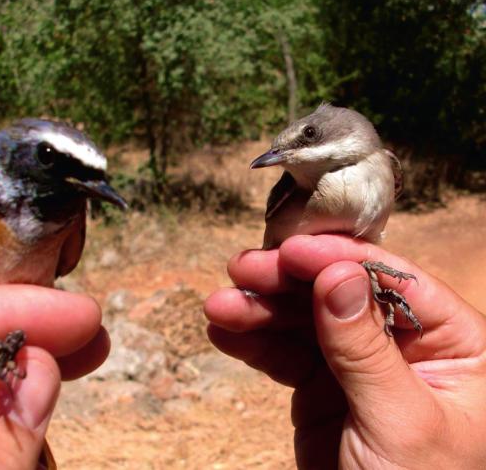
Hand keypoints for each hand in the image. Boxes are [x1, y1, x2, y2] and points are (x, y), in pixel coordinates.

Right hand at [205, 235, 485, 468]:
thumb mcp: (399, 420)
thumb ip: (365, 348)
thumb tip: (337, 275)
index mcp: (454, 342)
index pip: (395, 283)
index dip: (338, 260)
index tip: (290, 251)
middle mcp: (405, 343)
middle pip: (339, 292)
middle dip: (287, 281)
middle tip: (242, 270)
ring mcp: (358, 362)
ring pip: (304, 320)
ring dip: (259, 310)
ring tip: (219, 307)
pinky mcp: (322, 385)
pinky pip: (285, 355)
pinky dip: (253, 343)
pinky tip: (224, 332)